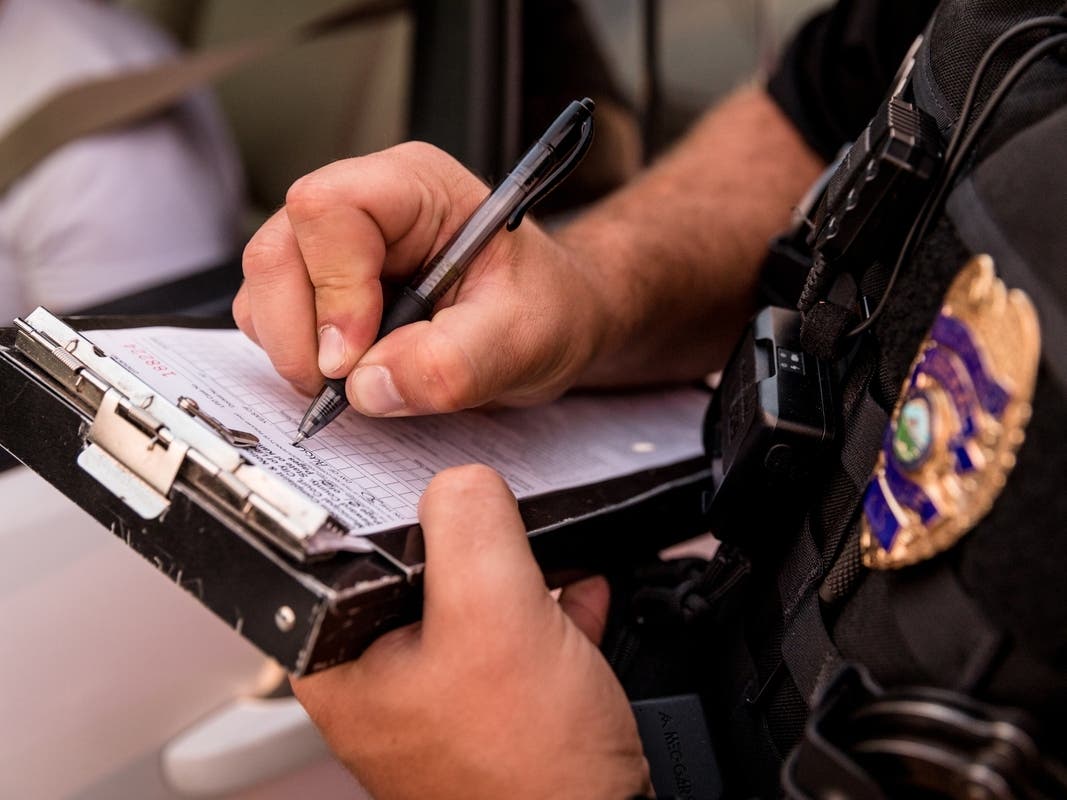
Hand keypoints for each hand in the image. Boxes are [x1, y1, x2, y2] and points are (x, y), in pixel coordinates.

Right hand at [233, 143, 607, 415]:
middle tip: (346, 385)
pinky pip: (271, 317)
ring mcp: (336, 245)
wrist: (550, 323)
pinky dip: (295, 357)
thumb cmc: (545, 309)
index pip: (328, 209)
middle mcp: (367, 204)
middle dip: (299, 331)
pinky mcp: (322, 284)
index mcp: (416, 188)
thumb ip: (453, 363)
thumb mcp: (522, 339)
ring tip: (357, 380)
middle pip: (277, 250)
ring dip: (294, 349)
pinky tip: (349, 373)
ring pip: (265, 286)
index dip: (332, 287)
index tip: (353, 357)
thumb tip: (368, 385)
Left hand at [291, 464, 650, 799]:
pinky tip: (577, 589)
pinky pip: (511, 632)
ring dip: (517, 568)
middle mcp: (380, 679)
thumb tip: (463, 479)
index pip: (346, 544)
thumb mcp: (493, 616)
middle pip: (416, 565)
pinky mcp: (491, 705)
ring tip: (549, 552)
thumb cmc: (527, 774)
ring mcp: (438, 694)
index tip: (445, 486)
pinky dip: (545, 607)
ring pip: (469, 596)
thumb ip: (469, 525)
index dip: (399, 500)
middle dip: (474, 536)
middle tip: (509, 522)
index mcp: (341, 661)